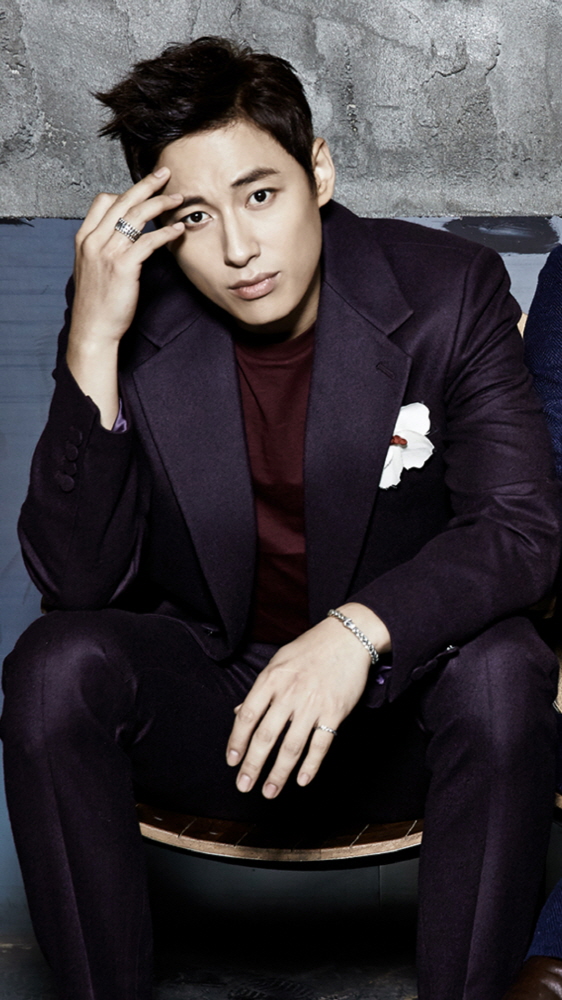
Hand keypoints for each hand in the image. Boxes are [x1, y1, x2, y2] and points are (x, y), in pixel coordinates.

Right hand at [66, 167, 185, 425]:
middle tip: (166, 173)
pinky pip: (148, 241)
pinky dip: (166, 232)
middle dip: (146, 184)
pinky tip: (179, 229)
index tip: (144, 189)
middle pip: (122, 201)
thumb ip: (104, 249)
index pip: (103, 201)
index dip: (125, 192)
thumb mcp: (93, 269)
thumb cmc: (97, 303)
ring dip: (161, 204)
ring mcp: (107, 252)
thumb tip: (124, 236)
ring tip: (179, 198)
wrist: (93, 329)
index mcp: (84, 238)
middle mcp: (94, 241)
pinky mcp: (123, 267)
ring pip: (136, 216)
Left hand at [226, 604, 390, 798]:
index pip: (247, 716)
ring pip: (291, 746)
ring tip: (269, 791)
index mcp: (271, 679)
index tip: (232, 761)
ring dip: (279, 773)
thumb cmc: (310, 649)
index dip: (237, 741)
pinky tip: (302, 780)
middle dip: (253, 765)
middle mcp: (289, 693)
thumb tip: (239, 713)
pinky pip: (321, 745)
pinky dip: (311, 765)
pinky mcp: (335, 711)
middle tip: (243, 785)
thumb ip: (260, 690)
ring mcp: (313, 704)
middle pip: (266, 736)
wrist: (348, 637)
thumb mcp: (278, 662)